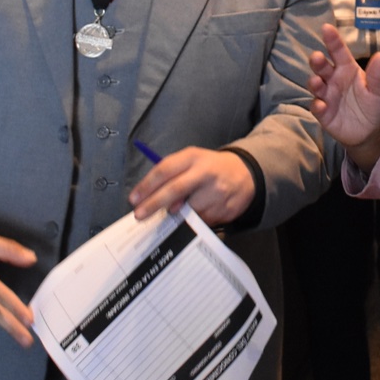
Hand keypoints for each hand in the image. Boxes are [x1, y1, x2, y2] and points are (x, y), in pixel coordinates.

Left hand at [129, 146, 255, 224]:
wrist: (245, 174)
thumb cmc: (210, 168)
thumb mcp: (192, 161)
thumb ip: (172, 176)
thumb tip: (154, 201)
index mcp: (193, 157)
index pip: (165, 170)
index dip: (147, 186)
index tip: (134, 199)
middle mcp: (205, 173)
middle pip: (174, 189)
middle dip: (153, 204)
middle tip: (139, 215)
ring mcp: (217, 192)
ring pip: (188, 210)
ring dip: (177, 215)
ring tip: (178, 210)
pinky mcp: (225, 209)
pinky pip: (202, 221)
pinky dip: (194, 221)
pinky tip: (198, 212)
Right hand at [306, 22, 379, 165]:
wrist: (370, 131)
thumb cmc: (373, 105)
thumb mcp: (378, 91)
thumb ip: (377, 75)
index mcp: (347, 69)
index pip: (338, 51)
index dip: (332, 40)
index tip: (326, 28)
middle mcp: (333, 79)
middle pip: (322, 67)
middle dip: (317, 61)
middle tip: (317, 57)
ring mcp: (327, 96)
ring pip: (316, 85)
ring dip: (314, 83)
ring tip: (317, 82)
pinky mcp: (323, 113)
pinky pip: (317, 107)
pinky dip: (317, 106)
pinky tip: (321, 105)